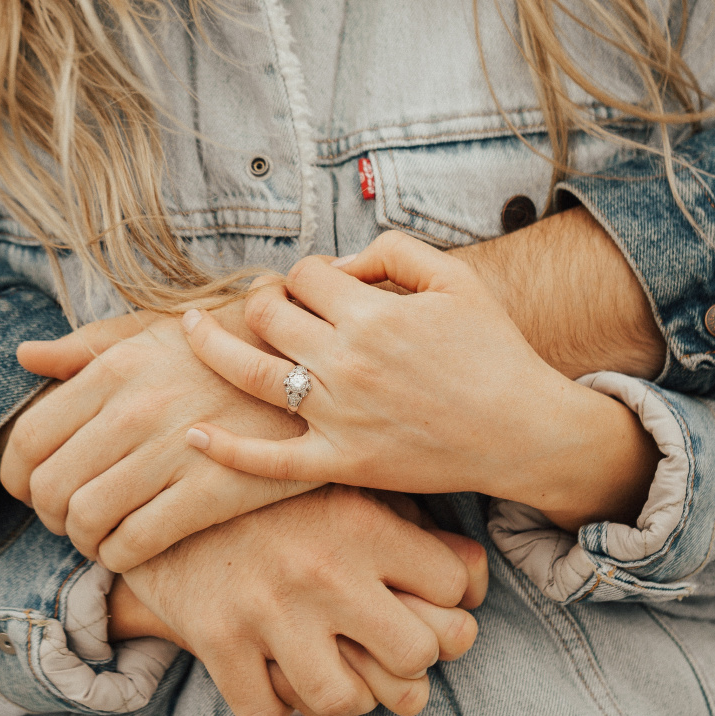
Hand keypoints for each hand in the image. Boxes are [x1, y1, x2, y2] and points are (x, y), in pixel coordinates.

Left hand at [1, 308, 320, 569]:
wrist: (318, 372)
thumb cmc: (230, 351)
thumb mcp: (158, 331)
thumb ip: (88, 347)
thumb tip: (25, 357)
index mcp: (116, 368)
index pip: (30, 438)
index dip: (19, 476)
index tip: (33, 490)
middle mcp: (136, 409)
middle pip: (50, 486)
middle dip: (50, 515)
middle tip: (71, 519)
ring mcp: (173, 452)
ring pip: (87, 520)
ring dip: (84, 540)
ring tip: (102, 537)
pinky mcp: (212, 492)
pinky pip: (134, 543)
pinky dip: (119, 557)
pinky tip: (132, 550)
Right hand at [119, 485, 487, 715]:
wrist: (159, 469)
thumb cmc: (270, 484)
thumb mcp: (342, 481)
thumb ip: (407, 524)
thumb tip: (471, 581)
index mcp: (364, 523)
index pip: (457, 588)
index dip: (455, 604)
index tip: (431, 603)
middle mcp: (325, 570)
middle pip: (419, 654)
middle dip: (413, 661)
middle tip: (391, 651)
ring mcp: (269, 610)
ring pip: (347, 702)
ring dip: (349, 697)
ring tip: (339, 672)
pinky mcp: (216, 639)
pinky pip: (266, 713)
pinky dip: (275, 705)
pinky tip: (277, 676)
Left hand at [182, 232, 658, 529]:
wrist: (523, 430)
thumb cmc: (493, 350)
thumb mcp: (455, 279)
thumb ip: (393, 252)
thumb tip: (337, 263)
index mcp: (372, 313)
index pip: (304, 274)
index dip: (305, 273)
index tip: (318, 286)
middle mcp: (346, 362)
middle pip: (268, 314)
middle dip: (261, 301)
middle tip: (268, 306)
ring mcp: (339, 416)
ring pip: (250, 374)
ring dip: (211, 346)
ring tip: (191, 330)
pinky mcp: (342, 462)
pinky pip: (270, 461)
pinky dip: (227, 450)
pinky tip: (193, 435)